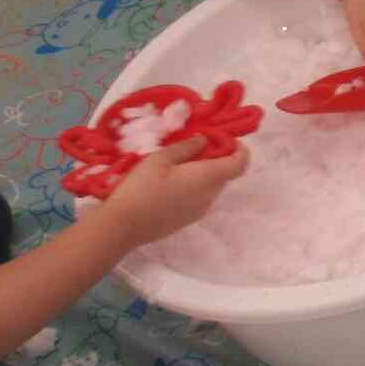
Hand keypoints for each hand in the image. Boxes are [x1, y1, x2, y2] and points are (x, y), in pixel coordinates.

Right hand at [103, 135, 248, 243]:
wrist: (123, 226)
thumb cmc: (143, 187)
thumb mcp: (161, 158)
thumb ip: (188, 147)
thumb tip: (205, 141)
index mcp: (209, 177)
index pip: (241, 163)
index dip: (238, 149)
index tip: (220, 139)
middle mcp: (211, 195)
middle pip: (225, 173)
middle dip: (215, 158)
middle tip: (192, 148)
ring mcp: (201, 210)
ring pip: (211, 186)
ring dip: (203, 173)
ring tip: (177, 165)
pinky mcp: (188, 220)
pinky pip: (200, 198)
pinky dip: (194, 186)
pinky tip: (169, 184)